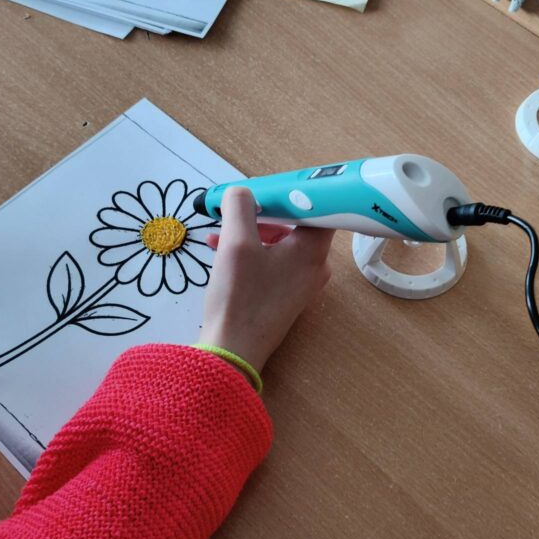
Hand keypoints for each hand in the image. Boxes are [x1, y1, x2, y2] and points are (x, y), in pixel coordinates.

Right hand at [197, 187, 333, 373]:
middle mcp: (315, 266)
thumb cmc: (240, 297)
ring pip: (279, 243)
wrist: (232, 351)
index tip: (268, 186)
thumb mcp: (236, 243)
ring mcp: (301, 283)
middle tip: (236, 208)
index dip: (293, 191)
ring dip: (250, 232)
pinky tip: (220, 250)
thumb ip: (240, 206)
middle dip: (263, 212)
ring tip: (219, 233)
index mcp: (313, 250)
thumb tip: (241, 192)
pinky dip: (250, 252)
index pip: (319, 206)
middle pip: (295, 223)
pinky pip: (272, 262)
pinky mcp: (285, 296)